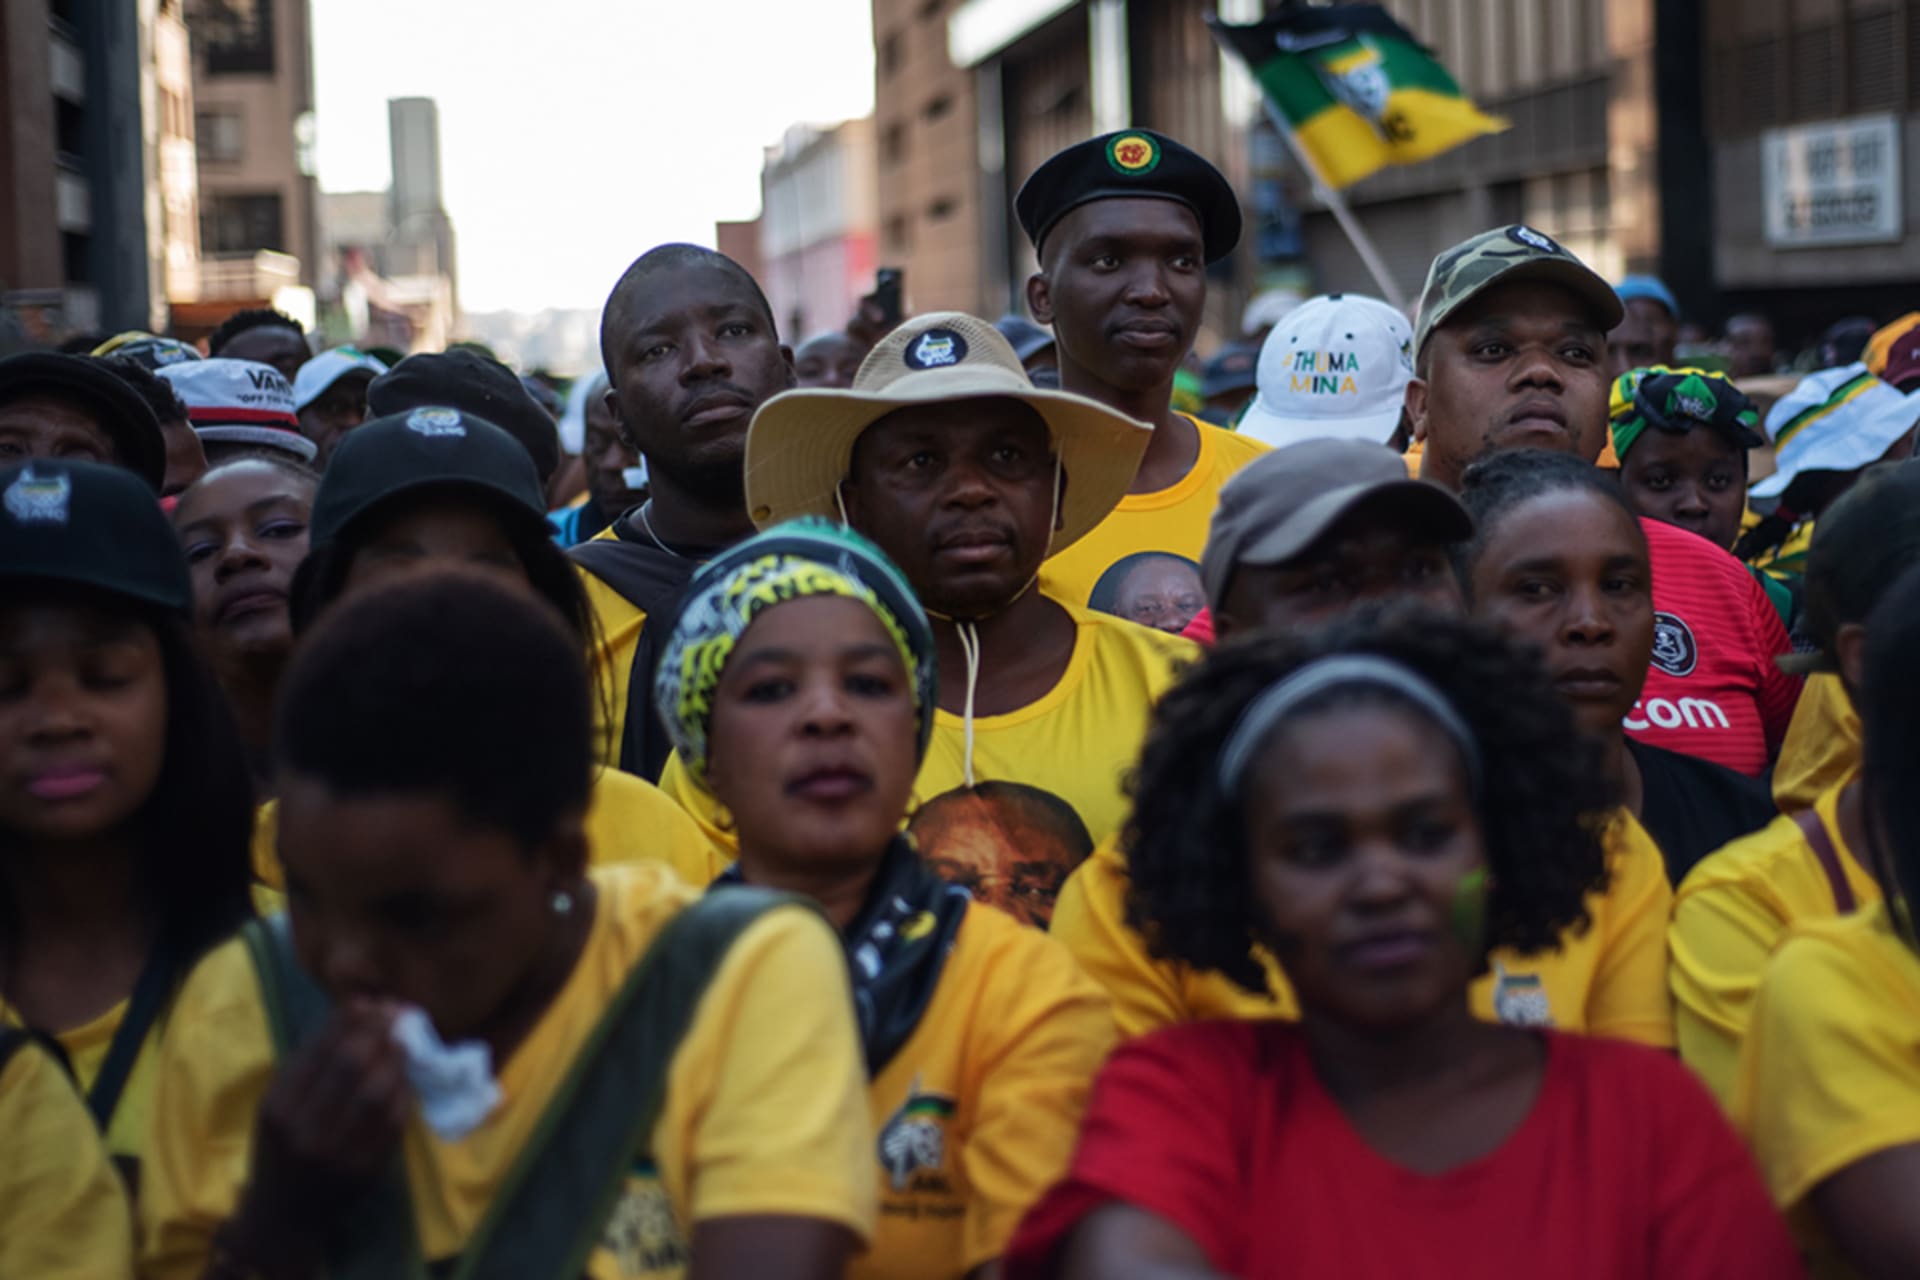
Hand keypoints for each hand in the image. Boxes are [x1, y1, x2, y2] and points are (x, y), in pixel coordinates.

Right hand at [225, 1000, 411, 1267]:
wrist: (284, 1214)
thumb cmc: (282, 1147)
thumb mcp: (278, 1106)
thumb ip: (310, 1065)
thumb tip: (357, 1013)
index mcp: (278, 1108)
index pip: (317, 1052)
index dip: (348, 1022)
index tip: (370, 1002)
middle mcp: (304, 1130)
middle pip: (349, 1067)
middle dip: (377, 1033)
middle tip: (395, 1013)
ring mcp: (336, 1153)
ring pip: (375, 1093)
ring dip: (395, 1059)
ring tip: (405, 1039)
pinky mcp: (365, 1169)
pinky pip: (392, 1122)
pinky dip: (402, 1092)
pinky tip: (405, 1075)